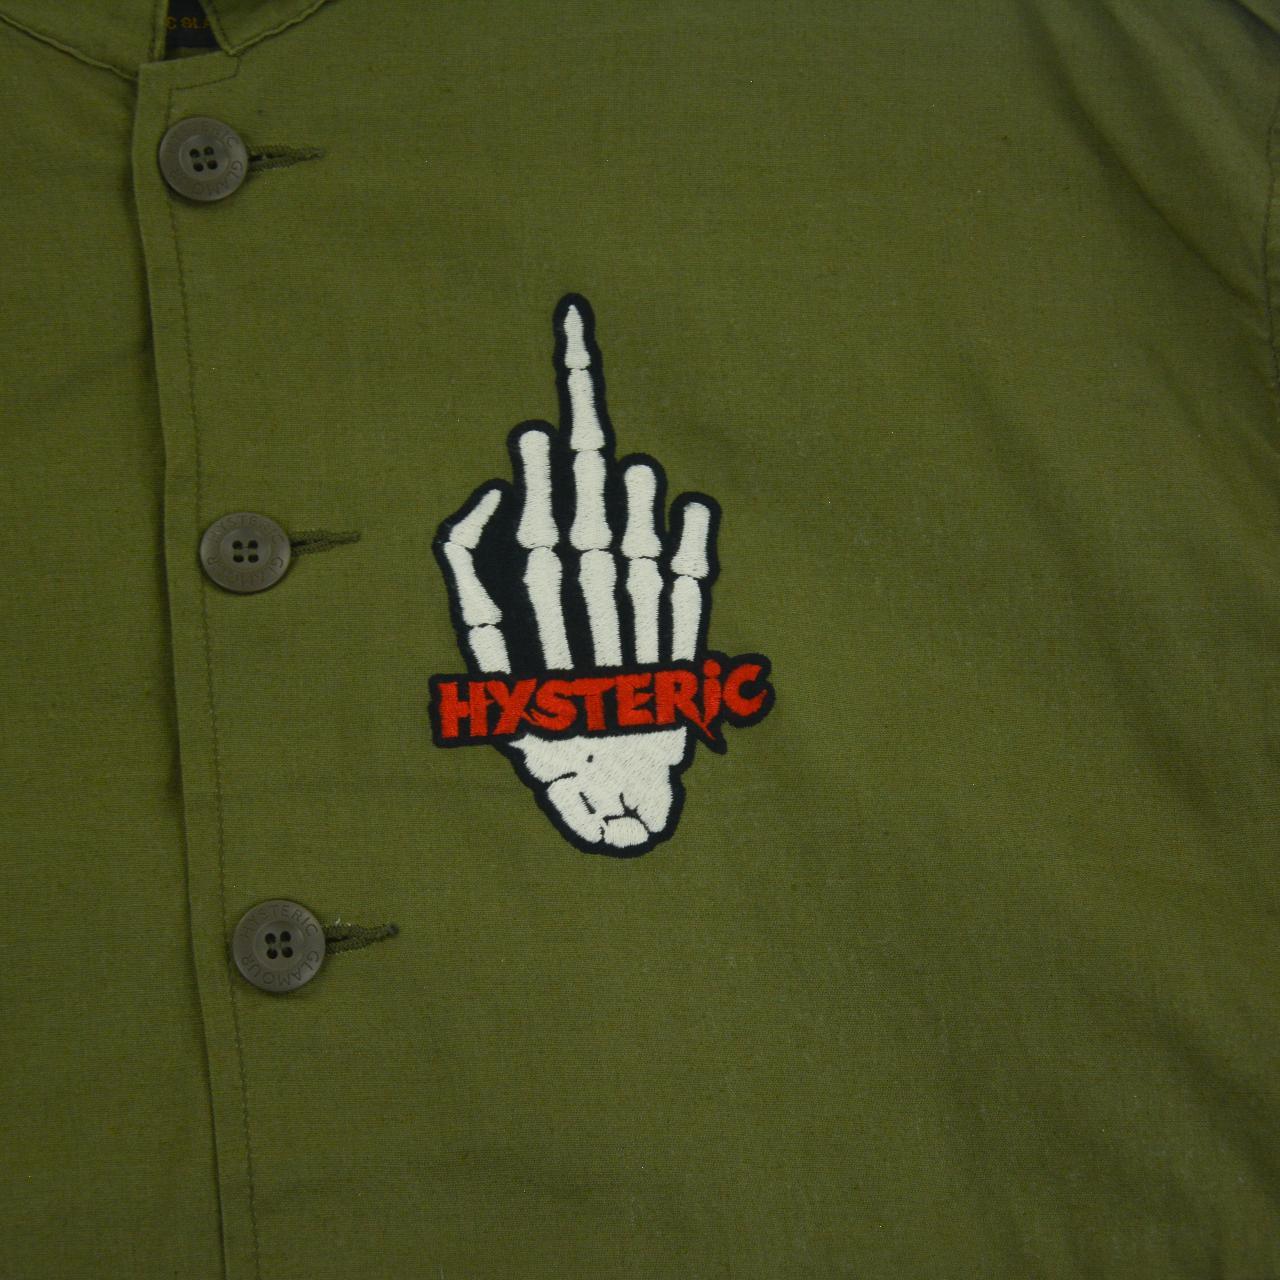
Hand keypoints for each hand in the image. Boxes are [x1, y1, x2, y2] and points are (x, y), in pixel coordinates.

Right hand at [434, 295, 717, 854]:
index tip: (529, 434)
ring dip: (638, 511)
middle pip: (588, 545)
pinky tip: (692, 506)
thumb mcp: (486, 662)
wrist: (608, 799)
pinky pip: (692, 602)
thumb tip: (489, 499)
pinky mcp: (684, 664)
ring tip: (634, 467)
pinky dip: (694, 554)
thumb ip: (474, 578)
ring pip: (640, 566)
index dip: (534, 489)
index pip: (532, 547)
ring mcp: (643, 653)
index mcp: (536, 641)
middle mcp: (590, 643)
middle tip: (582, 427)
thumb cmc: (540, 721)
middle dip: (582, 482)